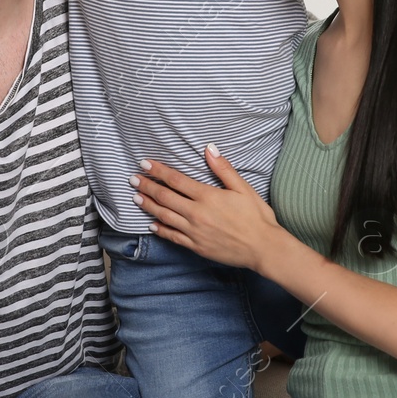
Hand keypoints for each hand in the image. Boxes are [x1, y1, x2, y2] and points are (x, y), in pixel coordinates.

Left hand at [133, 147, 281, 270]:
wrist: (264, 248)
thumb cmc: (257, 217)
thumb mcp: (244, 188)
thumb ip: (224, 169)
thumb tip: (209, 149)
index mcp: (208, 197)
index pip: (176, 180)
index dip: (158, 171)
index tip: (145, 164)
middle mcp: (197, 214)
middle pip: (165, 197)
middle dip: (147, 187)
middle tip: (132, 179)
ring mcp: (195, 232)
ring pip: (164, 216)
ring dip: (148, 206)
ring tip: (136, 198)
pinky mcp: (196, 246)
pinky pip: (173, 237)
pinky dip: (160, 230)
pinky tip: (151, 224)